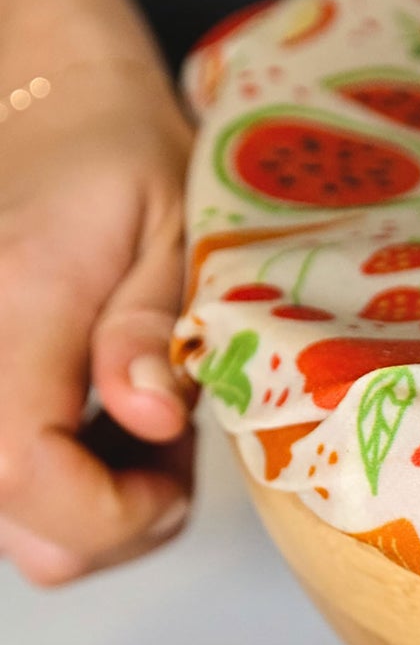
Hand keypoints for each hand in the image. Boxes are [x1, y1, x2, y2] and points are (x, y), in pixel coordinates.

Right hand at [0, 59, 193, 583]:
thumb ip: (154, 330)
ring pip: (18, 529)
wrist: (51, 114)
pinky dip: (64, 486)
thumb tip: (150, 418)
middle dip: (122, 518)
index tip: (178, 474)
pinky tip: (98, 420)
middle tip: (167, 435)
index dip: (117, 512)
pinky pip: (9, 496)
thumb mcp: (174, 233)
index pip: (24, 472)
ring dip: (95, 504)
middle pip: (25, 530)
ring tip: (135, 415)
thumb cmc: (123, 165)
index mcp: (13, 305)